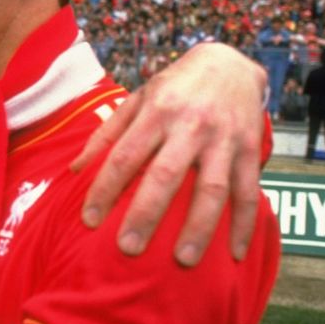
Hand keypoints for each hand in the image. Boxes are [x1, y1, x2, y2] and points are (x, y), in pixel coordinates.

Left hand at [70, 42, 266, 265]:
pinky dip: (244, 224)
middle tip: (127, 249)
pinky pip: (248, 191)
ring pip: (212, 189)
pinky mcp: (250, 149)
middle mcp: (190, 126)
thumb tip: (74, 170)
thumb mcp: (138, 99)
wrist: (230, 62)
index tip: (89, 221)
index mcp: (156, 113)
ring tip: (183, 261)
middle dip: (145, 214)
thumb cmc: (175, 87)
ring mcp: (223, 139)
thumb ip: (106, 134)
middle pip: (165, 175)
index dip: (104, 189)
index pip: (124, 156)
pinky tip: (236, 254)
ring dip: (198, 227)